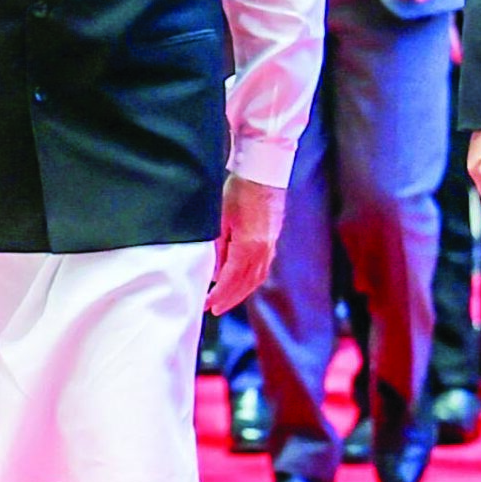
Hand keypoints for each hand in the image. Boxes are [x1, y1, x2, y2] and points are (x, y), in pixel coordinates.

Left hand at [208, 174, 284, 312]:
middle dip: (230, 299)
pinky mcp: (273, 239)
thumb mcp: (220, 219)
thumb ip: (218, 248)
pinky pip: (263, 268)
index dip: (219, 295)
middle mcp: (263, 251)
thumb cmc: (239, 191)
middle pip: (246, 284)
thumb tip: (215, 271)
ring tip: (227, 299)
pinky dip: (251, 280)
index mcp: (248, 247)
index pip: (231, 280)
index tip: (207, 304)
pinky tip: (243, 281)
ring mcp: (270, 245)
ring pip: (256, 278)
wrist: (263, 172)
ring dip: (241, 292)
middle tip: (215, 309)